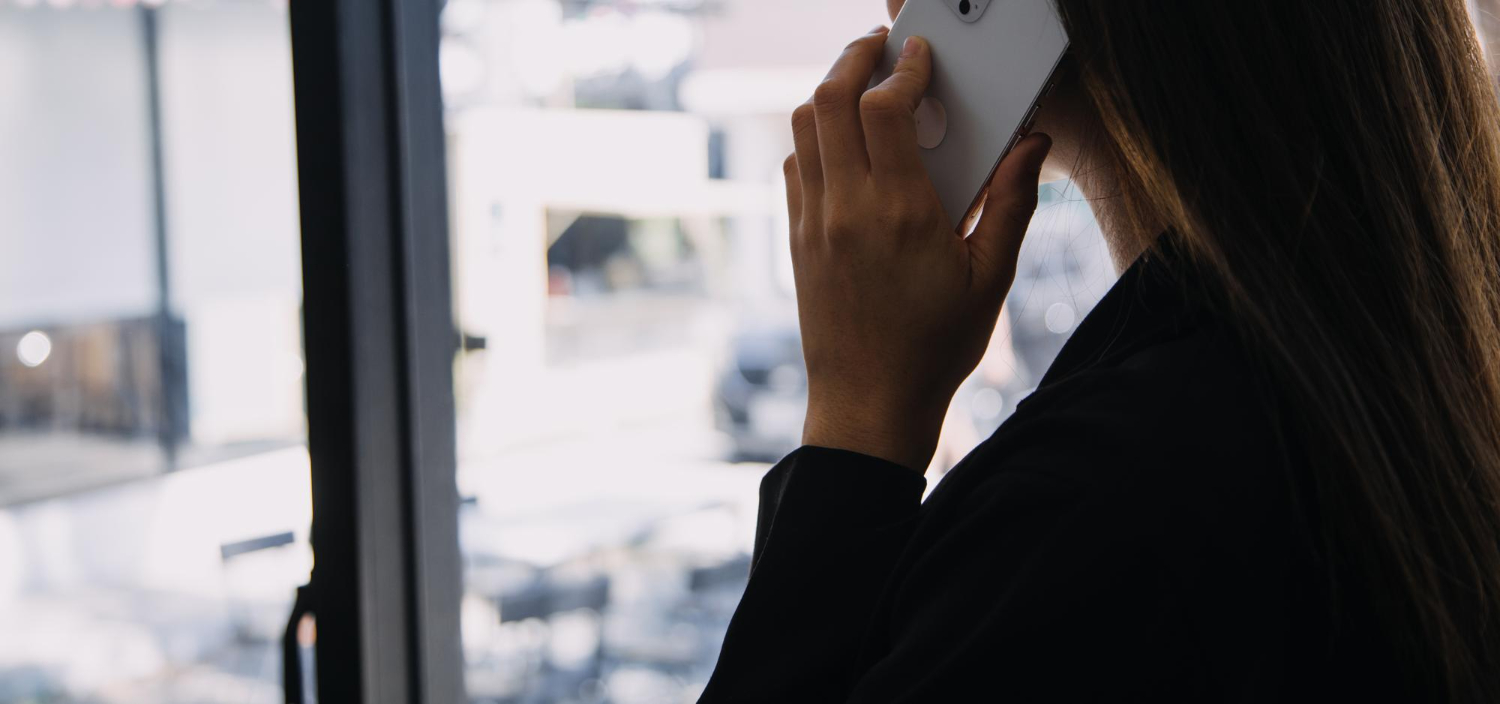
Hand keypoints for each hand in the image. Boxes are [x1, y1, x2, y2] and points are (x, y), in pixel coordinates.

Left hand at [788, 28, 1052, 470]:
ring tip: (859, 83)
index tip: (920, 52)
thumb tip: (1033, 144)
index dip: (903, 67)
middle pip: (827, 100)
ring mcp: (812, 224)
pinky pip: (793, 166)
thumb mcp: (990, 280)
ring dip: (826, 92)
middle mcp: (846, 209)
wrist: (868, 405)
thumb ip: (1011, 205)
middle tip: (879, 45)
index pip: (884, 107)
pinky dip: (812, 137)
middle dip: (853, 58)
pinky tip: (840, 141)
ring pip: (801, 128)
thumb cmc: (933, 348)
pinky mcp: (796, 241)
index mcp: (900, 212)